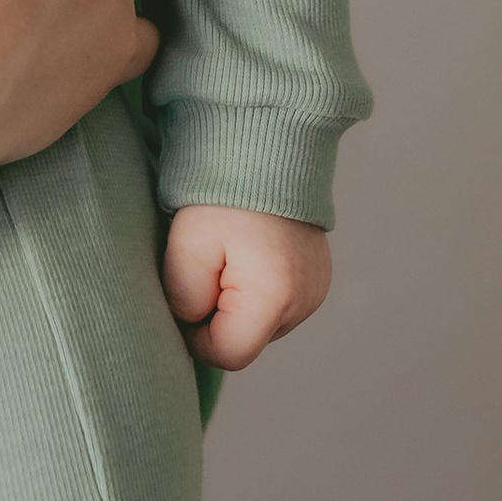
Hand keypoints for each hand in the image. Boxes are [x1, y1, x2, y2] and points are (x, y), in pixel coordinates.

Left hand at [163, 205, 331, 368]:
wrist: (266, 145)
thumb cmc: (222, 193)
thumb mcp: (187, 245)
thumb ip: (184, 299)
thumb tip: (192, 325)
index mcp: (274, 296)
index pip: (228, 355)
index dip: (196, 336)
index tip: (184, 295)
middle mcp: (305, 300)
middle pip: (246, 340)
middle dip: (217, 315)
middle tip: (207, 263)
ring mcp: (316, 290)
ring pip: (260, 324)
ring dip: (236, 302)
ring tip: (228, 253)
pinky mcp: (317, 278)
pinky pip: (276, 304)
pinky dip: (254, 290)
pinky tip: (246, 253)